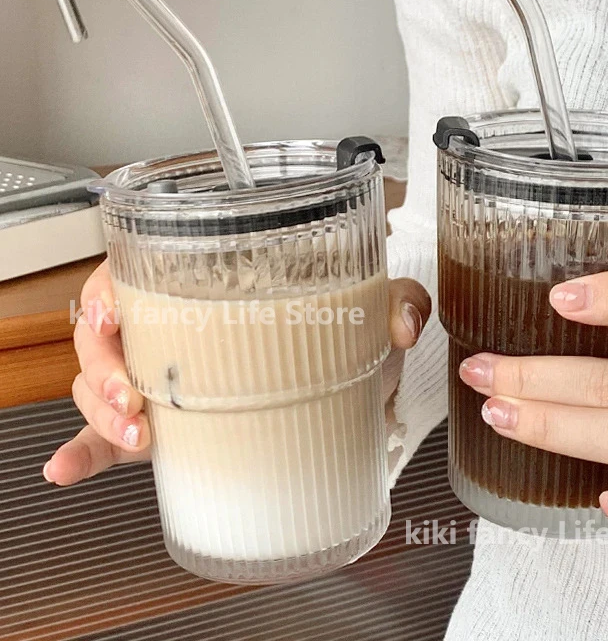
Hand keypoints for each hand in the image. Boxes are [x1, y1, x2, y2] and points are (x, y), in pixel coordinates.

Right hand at [44, 261, 430, 485]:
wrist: (350, 386)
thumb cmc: (342, 332)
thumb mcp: (369, 306)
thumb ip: (397, 300)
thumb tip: (401, 324)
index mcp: (204, 285)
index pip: (133, 272)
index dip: (108, 291)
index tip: (111, 314)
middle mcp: (172, 330)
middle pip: (103, 334)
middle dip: (102, 365)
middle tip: (131, 394)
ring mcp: (164, 381)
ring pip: (97, 388)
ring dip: (100, 414)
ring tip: (136, 436)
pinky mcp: (167, 428)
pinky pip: (111, 439)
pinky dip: (87, 453)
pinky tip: (69, 471)